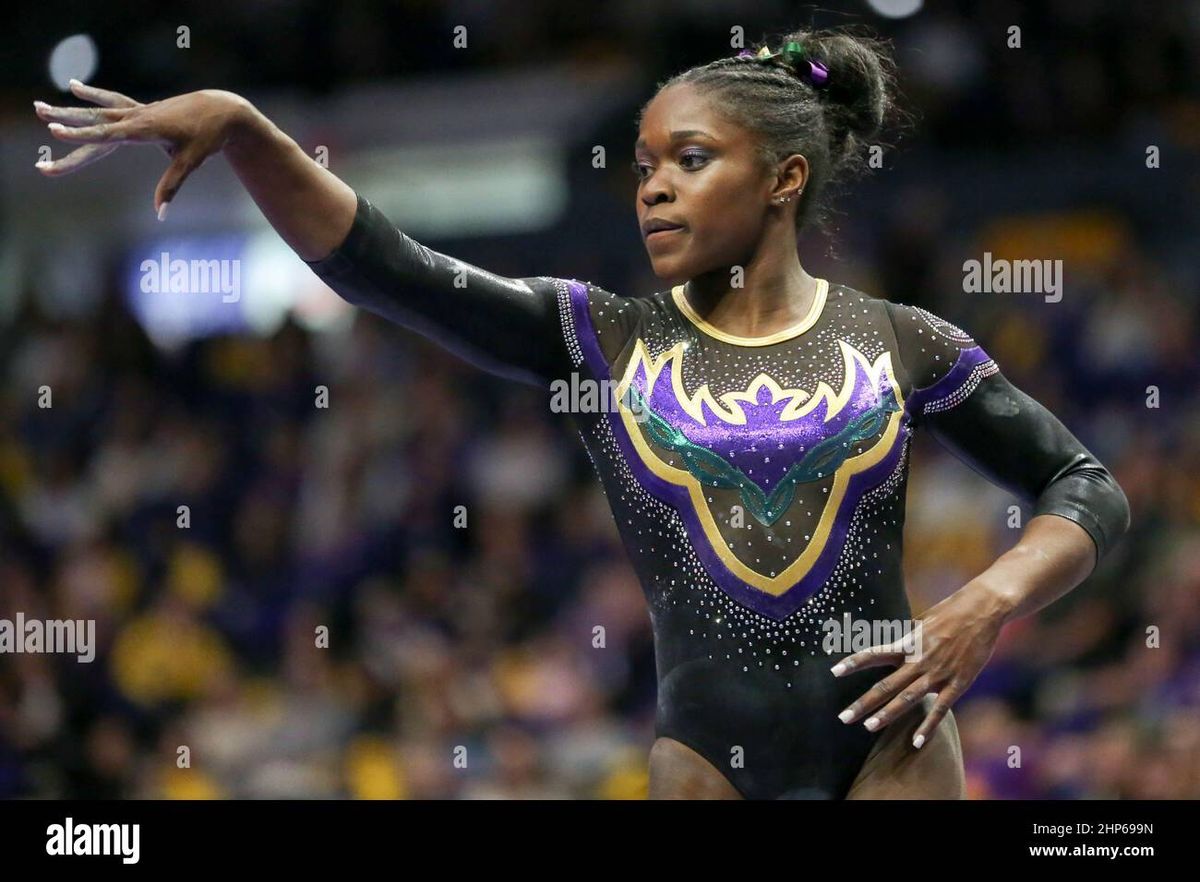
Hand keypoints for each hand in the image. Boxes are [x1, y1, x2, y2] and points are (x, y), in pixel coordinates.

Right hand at [34, 79, 249, 218]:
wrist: (223, 110)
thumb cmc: (208, 136)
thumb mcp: (191, 162)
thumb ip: (171, 186)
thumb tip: (160, 213)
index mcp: (145, 129)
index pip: (106, 134)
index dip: (80, 134)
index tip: (55, 132)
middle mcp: (137, 116)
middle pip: (95, 119)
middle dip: (65, 118)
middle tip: (37, 113)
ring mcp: (139, 110)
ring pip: (98, 108)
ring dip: (70, 106)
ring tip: (42, 104)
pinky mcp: (143, 109)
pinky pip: (112, 100)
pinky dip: (92, 94)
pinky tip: (73, 87)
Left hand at [829, 579, 1007, 748]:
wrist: (984, 609)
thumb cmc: (952, 611)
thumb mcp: (923, 621)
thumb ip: (908, 637)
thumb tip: (895, 643)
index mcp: (908, 643)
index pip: (875, 654)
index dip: (854, 663)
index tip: (834, 671)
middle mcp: (919, 660)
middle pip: (886, 685)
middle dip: (864, 702)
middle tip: (843, 718)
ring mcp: (938, 673)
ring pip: (907, 699)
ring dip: (887, 714)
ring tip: (868, 728)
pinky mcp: (958, 683)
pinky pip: (940, 708)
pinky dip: (927, 727)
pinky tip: (916, 742)